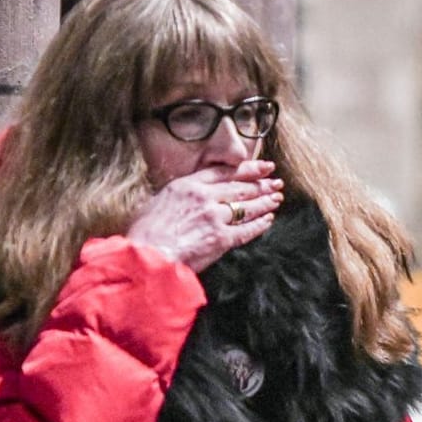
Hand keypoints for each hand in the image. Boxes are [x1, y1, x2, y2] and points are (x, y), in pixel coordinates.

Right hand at [126, 159, 284, 271]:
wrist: (146, 255)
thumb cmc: (145, 232)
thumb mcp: (158, 201)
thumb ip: (180, 194)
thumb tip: (191, 192)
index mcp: (188, 185)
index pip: (225, 172)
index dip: (249, 169)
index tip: (264, 167)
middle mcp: (205, 198)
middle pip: (241, 188)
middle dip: (262, 184)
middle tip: (276, 183)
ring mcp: (215, 218)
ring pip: (247, 207)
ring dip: (265, 202)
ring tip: (276, 198)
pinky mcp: (221, 239)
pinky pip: (247, 230)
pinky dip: (259, 225)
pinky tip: (268, 220)